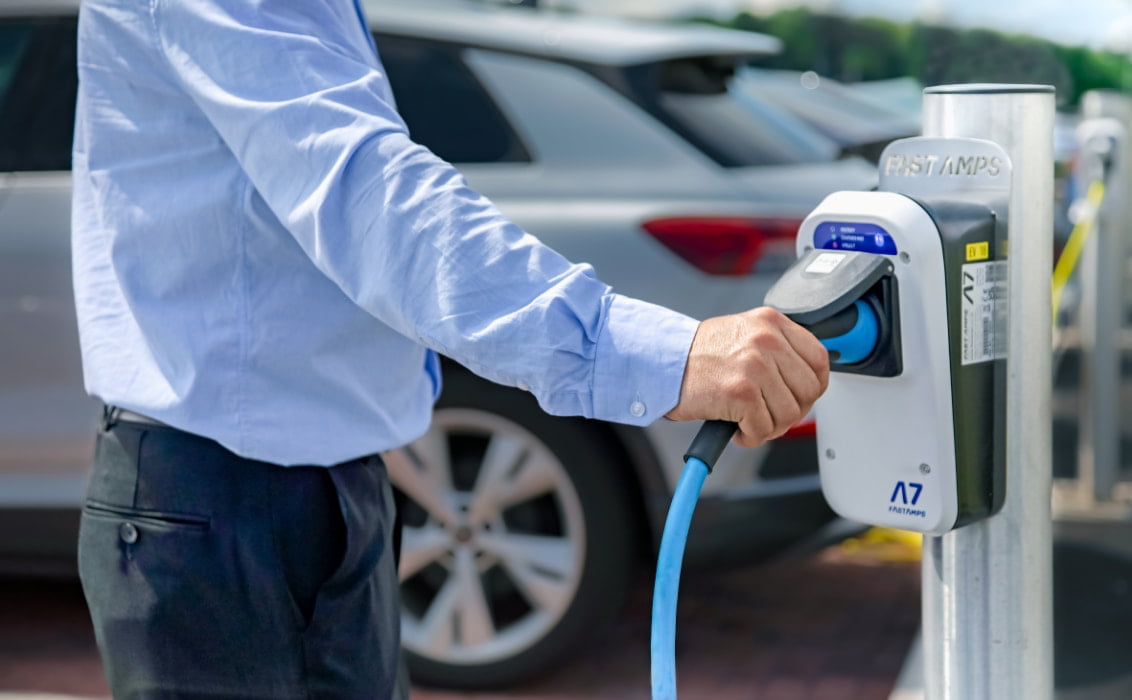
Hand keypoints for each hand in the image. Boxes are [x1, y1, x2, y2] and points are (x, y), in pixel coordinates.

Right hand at [666, 307, 829, 447]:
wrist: (660, 361)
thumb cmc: (698, 355)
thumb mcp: (744, 335)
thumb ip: (777, 349)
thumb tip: (806, 381)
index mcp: (771, 322)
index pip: (818, 359)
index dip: (813, 386)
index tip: (799, 397)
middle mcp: (766, 340)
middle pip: (808, 391)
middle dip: (791, 411)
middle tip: (769, 415)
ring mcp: (755, 366)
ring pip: (788, 415)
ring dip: (769, 427)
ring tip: (749, 422)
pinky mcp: (740, 393)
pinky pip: (763, 429)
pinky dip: (750, 437)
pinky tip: (735, 428)